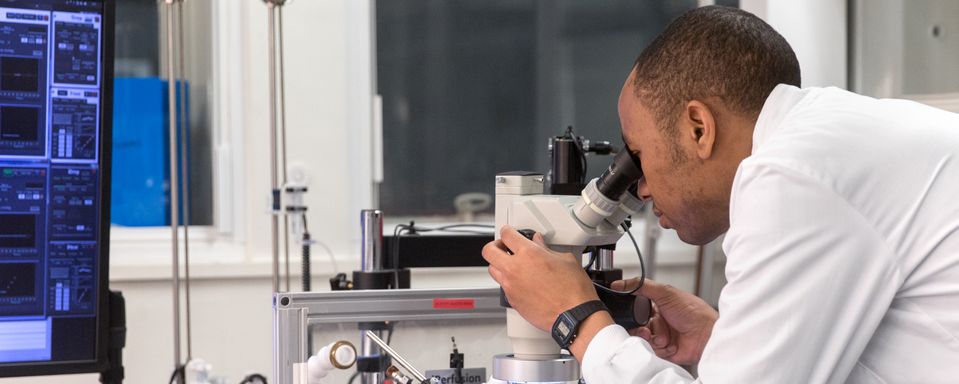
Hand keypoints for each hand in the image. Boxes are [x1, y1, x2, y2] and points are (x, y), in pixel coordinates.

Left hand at [482, 225, 599, 330]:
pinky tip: (520, 281)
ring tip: (510, 264)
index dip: (507, 231)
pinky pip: (502, 286)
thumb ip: (547, 248)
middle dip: (495, 246)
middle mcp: (515, 268)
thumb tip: (540, 243)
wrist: (573, 315)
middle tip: (503, 247)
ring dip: (498, 264)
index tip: (509, 232)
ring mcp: (510, 286)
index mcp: (528, 253)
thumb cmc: (573, 290)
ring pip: (492, 269)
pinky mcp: (512, 300)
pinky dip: (507, 281)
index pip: (506, 234)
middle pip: (489, 251)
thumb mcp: (565, 260)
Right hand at [612, 278, 717, 364]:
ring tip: (664, 338)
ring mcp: (661, 336)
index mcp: (656, 306)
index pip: (634, 309)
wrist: (706, 334)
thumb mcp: (665, 292)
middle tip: (648, 329)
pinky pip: (651, 351)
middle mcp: (658, 321)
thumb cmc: (693, 311)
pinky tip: (670, 344)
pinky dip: (659, 349)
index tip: (629, 314)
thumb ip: (641, 285)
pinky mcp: (664, 351)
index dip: (631, 313)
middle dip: (641, 329)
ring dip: (652, 339)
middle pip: (636, 326)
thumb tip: (619, 284)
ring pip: (643, 340)